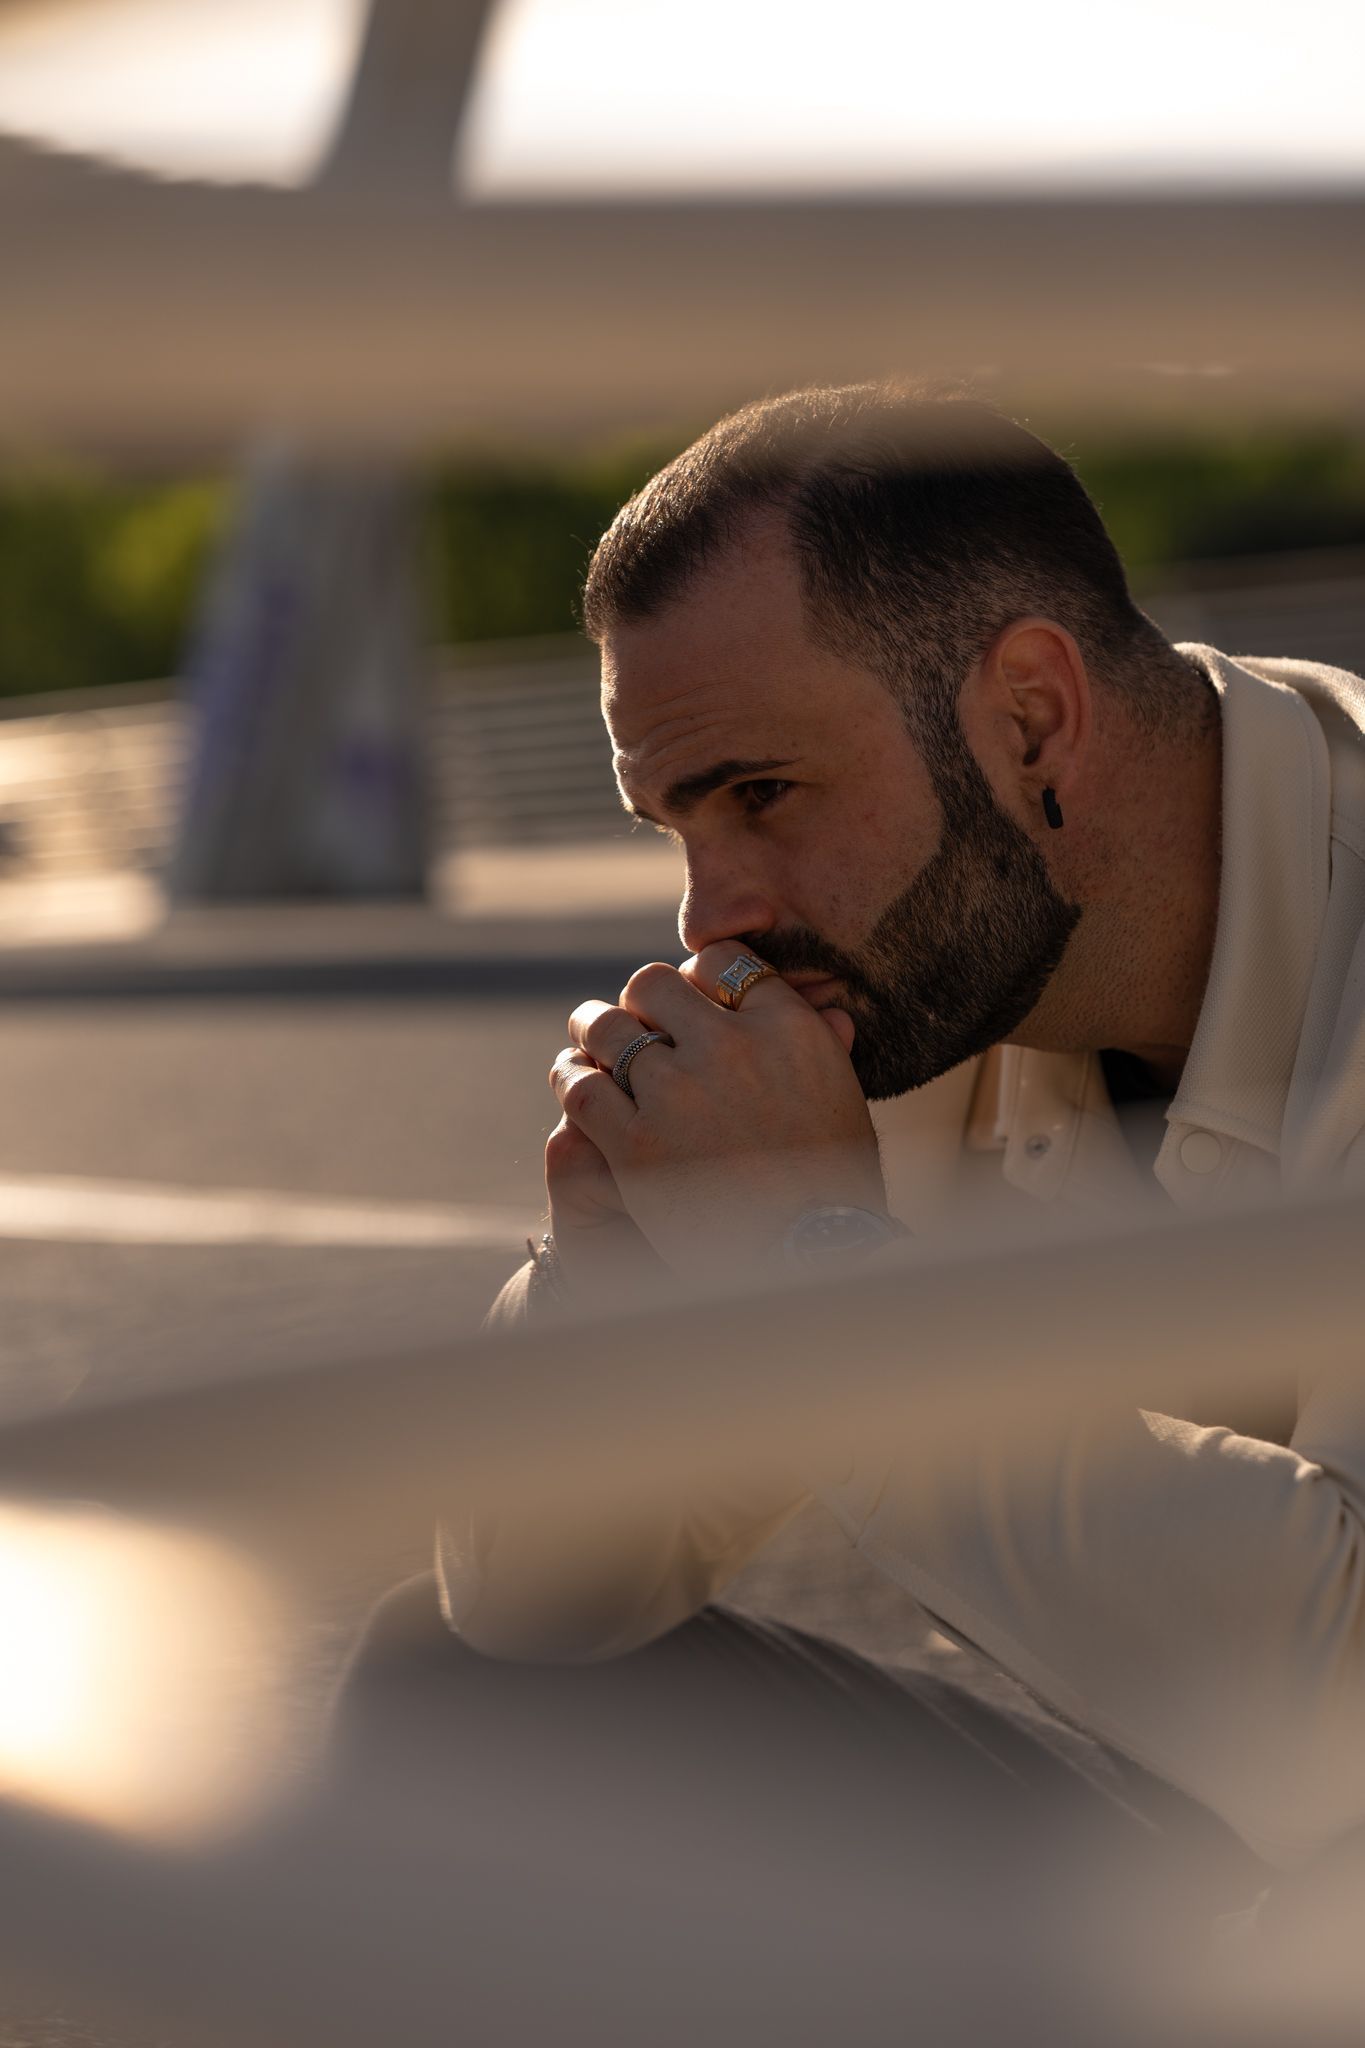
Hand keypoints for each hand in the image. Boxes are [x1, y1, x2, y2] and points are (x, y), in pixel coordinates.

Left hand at [550, 943, 886, 1285]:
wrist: (807, 1265)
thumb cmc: (836, 1191)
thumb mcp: (844, 1105)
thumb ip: (824, 1050)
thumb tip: (830, 1010)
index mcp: (787, 1027)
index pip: (720, 961)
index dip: (695, 977)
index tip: (688, 1001)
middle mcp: (730, 1046)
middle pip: (654, 983)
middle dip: (640, 1000)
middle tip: (631, 1019)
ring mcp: (678, 1092)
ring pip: (606, 1027)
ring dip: (592, 1030)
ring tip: (587, 1042)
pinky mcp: (635, 1142)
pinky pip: (581, 1086)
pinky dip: (570, 1078)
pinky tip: (573, 1082)